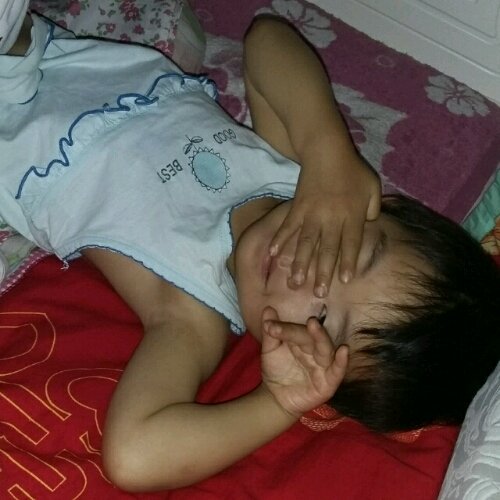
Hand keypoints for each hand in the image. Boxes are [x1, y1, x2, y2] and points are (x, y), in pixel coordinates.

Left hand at [260, 307, 348, 417]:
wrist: (275, 397)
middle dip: (308, 330)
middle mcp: (315, 350)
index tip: (270, 326)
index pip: (297, 331)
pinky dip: (342, 362)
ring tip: (315, 326)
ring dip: (321, 338)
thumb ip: (271, 332)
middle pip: (312, 338)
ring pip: (325, 350)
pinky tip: (344, 350)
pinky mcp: (329, 383)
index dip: (285, 328)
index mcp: (303, 340)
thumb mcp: (270, 350)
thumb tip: (268, 309)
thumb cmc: (277, 370)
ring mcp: (323, 365)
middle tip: (308, 320)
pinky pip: (337, 372)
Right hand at [269, 153, 380, 296]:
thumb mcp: (373, 187)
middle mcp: (332, 218)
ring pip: (306, 243)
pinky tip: (274, 253)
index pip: (351, 243)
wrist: (327, 151)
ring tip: (295, 282)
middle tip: (319, 293)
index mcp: (352, 214)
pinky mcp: (297, 207)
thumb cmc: (353, 171)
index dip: (348, 262)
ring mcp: (312, 213)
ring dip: (300, 263)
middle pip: (328, 249)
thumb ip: (374, 210)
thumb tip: (369, 227)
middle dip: (323, 272)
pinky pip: (288, 226)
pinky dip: (280, 239)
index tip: (344, 281)